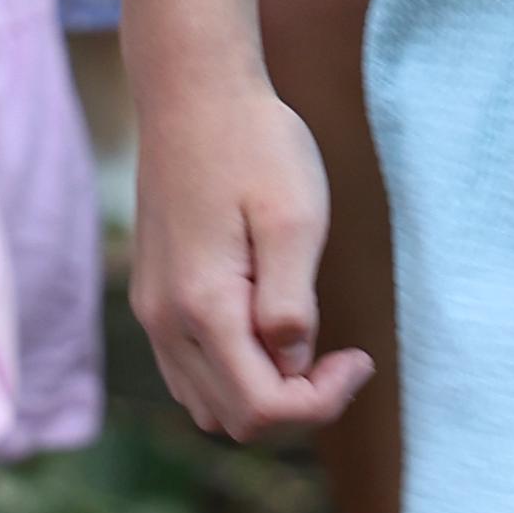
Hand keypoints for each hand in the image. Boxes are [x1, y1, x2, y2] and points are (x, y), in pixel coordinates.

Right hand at [131, 66, 374, 442]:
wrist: (193, 93)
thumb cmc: (255, 145)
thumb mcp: (295, 218)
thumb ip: (292, 302)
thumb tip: (292, 364)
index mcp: (203, 306)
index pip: (262, 409)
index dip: (322, 403)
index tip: (360, 358)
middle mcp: (165, 321)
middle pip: (234, 419)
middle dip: (297, 405)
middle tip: (341, 357)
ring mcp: (153, 312)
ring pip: (207, 405)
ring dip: (263, 395)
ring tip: (305, 342)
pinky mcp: (153, 297)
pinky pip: (189, 372)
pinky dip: (234, 374)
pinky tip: (269, 328)